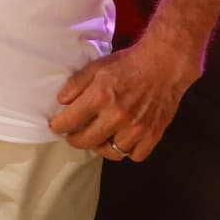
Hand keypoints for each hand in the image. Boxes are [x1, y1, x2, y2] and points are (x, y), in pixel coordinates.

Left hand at [48, 36, 200, 161]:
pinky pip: (135, 155)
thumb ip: (76, 84)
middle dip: (75, 140)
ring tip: (98, 138)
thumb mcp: (96, 67)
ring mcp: (137, 128)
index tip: (56, 127)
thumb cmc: (127, 64)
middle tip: (72, 136)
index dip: (58, 126)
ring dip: (101, 147)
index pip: (70, 121)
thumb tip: (61, 101)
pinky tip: (122, 140)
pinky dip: (127, 151)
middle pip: (87, 141)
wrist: (163, 64)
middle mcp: (117, 116)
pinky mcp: (153, 134)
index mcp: (100, 97)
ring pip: (111, 152)